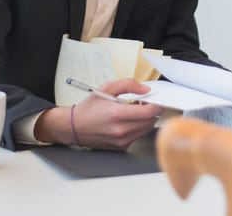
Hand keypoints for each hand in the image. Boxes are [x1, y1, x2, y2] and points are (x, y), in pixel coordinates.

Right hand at [36, 79, 162, 149]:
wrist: (74, 127)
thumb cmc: (88, 108)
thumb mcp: (106, 88)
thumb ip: (128, 84)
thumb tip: (145, 89)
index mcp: (117, 114)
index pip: (148, 112)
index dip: (157, 105)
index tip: (157, 100)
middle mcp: (120, 130)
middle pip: (150, 121)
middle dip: (150, 111)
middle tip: (143, 104)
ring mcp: (121, 141)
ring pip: (146, 129)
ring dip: (145, 120)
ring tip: (134, 112)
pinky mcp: (121, 147)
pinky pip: (138, 136)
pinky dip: (137, 128)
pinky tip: (128, 122)